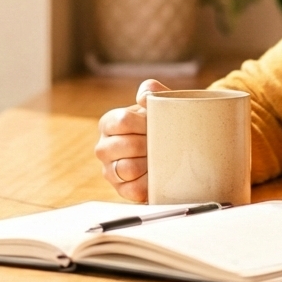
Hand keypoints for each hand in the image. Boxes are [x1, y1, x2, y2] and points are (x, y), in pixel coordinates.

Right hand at [95, 79, 168, 201]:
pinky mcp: (122, 190)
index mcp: (109, 122)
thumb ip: (151, 91)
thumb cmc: (163, 122)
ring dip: (150, 163)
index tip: (158, 124)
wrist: (177, 146)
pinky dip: (150, 183)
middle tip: (164, 142)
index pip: (121, 121)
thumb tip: (144, 98)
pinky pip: (134, 190)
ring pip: (127, 169)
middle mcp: (104, 147)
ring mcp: (110, 171)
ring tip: (162, 157)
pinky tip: (159, 175)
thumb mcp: (159, 102)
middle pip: (125, 146)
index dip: (144, 123)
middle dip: (149, 144)